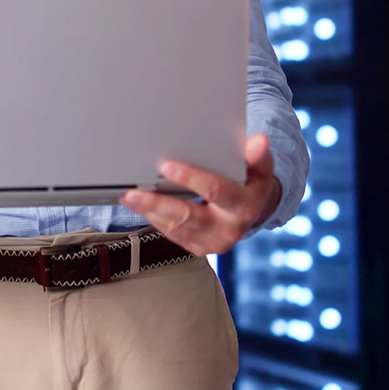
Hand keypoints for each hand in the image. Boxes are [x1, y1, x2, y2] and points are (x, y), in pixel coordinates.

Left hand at [119, 134, 281, 255]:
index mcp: (245, 206)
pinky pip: (173, 235)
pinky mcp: (199, 249)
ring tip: (129, 197)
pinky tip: (140, 206)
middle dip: (158, 203)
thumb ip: (256, 155)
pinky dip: (154, 219)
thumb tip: (259, 141)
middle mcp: (230, 229)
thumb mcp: (259, 166)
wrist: (254, 210)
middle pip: (189, 216)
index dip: (191, 178)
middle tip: (133, 191)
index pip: (215, 191)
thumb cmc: (251, 180)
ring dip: (150, 212)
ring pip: (176, 228)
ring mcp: (213, 243)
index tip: (167, 166)